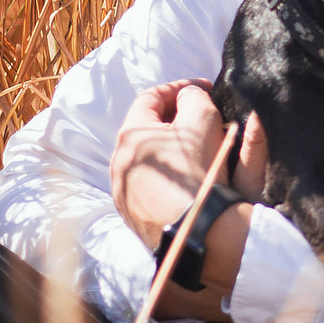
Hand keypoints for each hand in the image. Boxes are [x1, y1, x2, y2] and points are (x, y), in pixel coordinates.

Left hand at [111, 80, 232, 249]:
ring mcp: (123, 193)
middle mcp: (118, 163)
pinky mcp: (133, 218)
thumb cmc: (198, 172)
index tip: (205, 89)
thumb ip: (194, 98)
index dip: (180, 88)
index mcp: (130, 135)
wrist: (197, 234)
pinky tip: (190, 183)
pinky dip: (169, 178)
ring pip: (148, 161)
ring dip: (172, 151)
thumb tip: (189, 97)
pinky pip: (150, 187)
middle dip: (175, 121)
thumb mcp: (203, 120)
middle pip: (147, 130)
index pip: (151, 97)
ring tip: (200, 153)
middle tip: (203, 121)